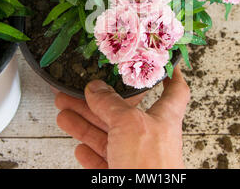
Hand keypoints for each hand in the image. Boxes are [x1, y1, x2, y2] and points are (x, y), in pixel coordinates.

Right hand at [54, 66, 189, 168]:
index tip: (164, 64)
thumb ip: (111, 104)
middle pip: (123, 112)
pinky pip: (103, 160)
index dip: (170, 75)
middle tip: (79, 90)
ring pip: (107, 136)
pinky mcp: (121, 174)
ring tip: (64, 110)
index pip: (175, 90)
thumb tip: (96, 89)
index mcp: (163, 118)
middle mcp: (150, 136)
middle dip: (98, 101)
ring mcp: (136, 157)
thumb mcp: (129, 124)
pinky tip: (80, 148)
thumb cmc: (150, 167)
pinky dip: (89, 153)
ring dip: (84, 123)